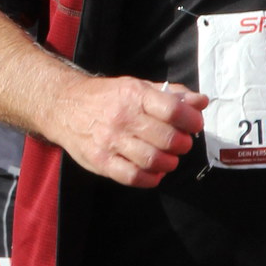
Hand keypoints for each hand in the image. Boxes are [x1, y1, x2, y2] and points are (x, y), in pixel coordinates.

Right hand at [48, 73, 206, 187]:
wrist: (64, 106)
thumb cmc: (106, 97)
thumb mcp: (137, 87)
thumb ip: (171, 95)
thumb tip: (200, 102)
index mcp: (134, 95)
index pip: (173, 110)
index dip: (191, 120)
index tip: (193, 124)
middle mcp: (122, 117)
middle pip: (167, 138)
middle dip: (182, 144)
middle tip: (181, 144)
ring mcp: (109, 141)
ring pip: (152, 160)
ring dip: (169, 163)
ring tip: (168, 159)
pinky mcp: (100, 161)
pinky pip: (132, 177)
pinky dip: (150, 178)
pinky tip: (154, 172)